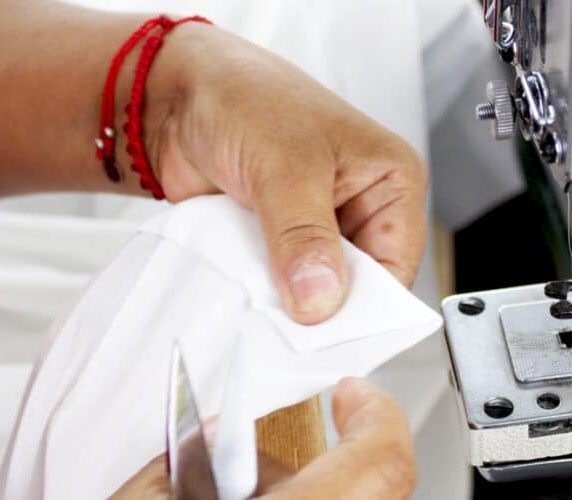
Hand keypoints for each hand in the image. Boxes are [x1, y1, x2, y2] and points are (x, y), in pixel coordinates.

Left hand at [149, 24, 428, 324]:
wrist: (174, 95)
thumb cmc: (246, 96)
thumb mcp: (286, 165)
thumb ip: (304, 235)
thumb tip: (322, 300)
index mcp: (389, 183)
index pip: (396, 265)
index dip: (368, 304)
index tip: (331, 332)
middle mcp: (359, 210)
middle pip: (356, 287)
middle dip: (323, 307)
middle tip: (293, 328)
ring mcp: (315, 232)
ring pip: (314, 292)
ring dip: (286, 303)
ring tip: (263, 312)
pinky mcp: (276, 246)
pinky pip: (275, 287)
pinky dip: (259, 296)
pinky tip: (244, 299)